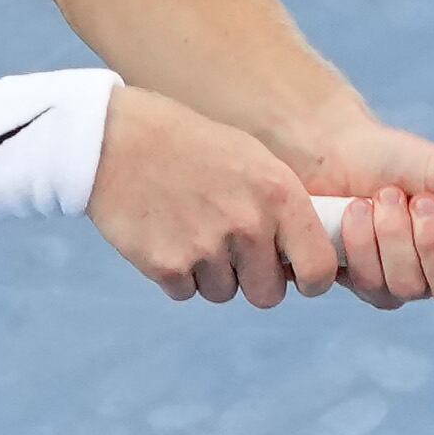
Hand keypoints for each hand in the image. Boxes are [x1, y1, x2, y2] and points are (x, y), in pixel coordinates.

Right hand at [87, 88, 338, 306]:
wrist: (115, 139)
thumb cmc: (188, 146)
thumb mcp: (252, 159)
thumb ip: (282, 207)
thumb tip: (302, 256)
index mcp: (278, 194)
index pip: (318, 268)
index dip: (310, 280)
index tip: (298, 277)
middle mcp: (248, 224)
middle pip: (268, 295)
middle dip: (252, 280)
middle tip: (230, 250)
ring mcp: (206, 248)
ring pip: (224, 293)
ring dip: (210, 273)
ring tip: (189, 228)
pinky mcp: (167, 265)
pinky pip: (185, 292)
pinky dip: (176, 273)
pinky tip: (164, 234)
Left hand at [275, 110, 433, 312]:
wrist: (337, 152)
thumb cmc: (401, 161)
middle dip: (432, 243)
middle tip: (420, 202)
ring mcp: (407, 285)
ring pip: (409, 288)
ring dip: (393, 233)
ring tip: (383, 198)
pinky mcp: (366, 285)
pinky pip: (371, 284)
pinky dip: (362, 239)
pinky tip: (357, 211)